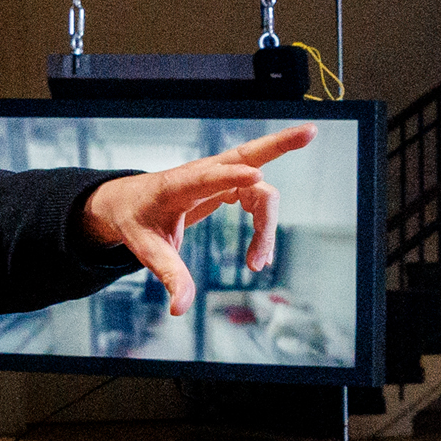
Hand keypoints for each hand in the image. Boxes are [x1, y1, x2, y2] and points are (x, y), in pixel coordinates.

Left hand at [83, 124, 313, 314]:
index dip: (231, 176)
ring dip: (266, 226)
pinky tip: (261, 254)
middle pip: (248, 154)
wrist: (129, 203)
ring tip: (258, 264)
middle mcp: (203, 173)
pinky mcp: (228, 184)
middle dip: (280, 144)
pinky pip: (257, 198)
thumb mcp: (146, 249)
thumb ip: (168, 274)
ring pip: (260, 189)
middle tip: (311, 132)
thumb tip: (180, 307)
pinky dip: (264, 225)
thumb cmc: (136, 220)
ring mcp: (219, 176)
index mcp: (177, 184)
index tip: (256, 176)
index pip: (207, 176)